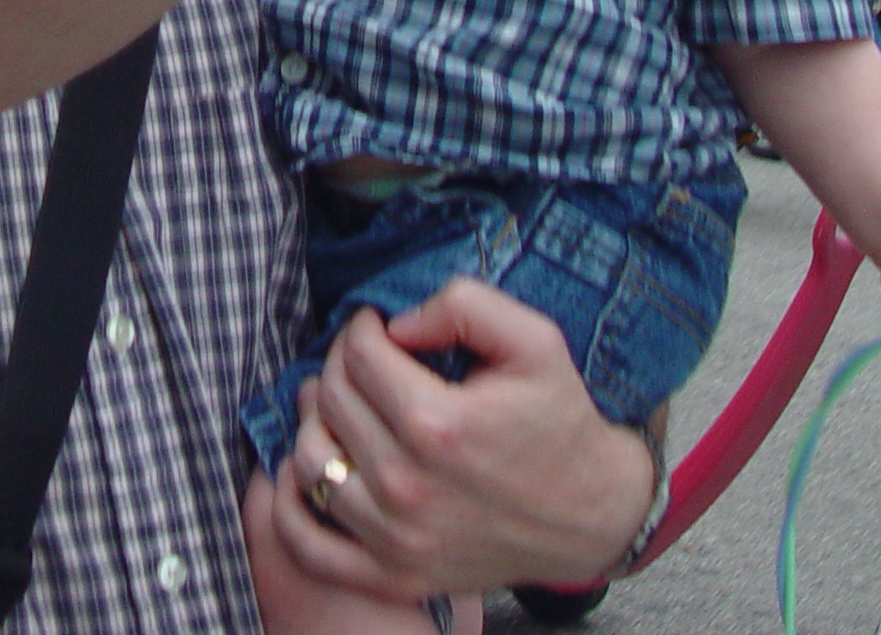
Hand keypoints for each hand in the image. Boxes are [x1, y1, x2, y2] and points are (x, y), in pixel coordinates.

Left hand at [270, 279, 656, 598]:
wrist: (589, 516)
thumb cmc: (559, 422)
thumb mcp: (535, 341)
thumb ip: (465, 305)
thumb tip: (397, 322)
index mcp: (438, 425)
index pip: (358, 356)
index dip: (361, 327)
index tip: (377, 325)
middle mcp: (408, 486)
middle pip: (331, 401)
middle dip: (339, 364)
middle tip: (363, 359)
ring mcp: (396, 538)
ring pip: (310, 462)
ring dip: (314, 422)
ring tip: (339, 404)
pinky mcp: (391, 575)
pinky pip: (308, 545)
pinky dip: (291, 505)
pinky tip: (309, 469)